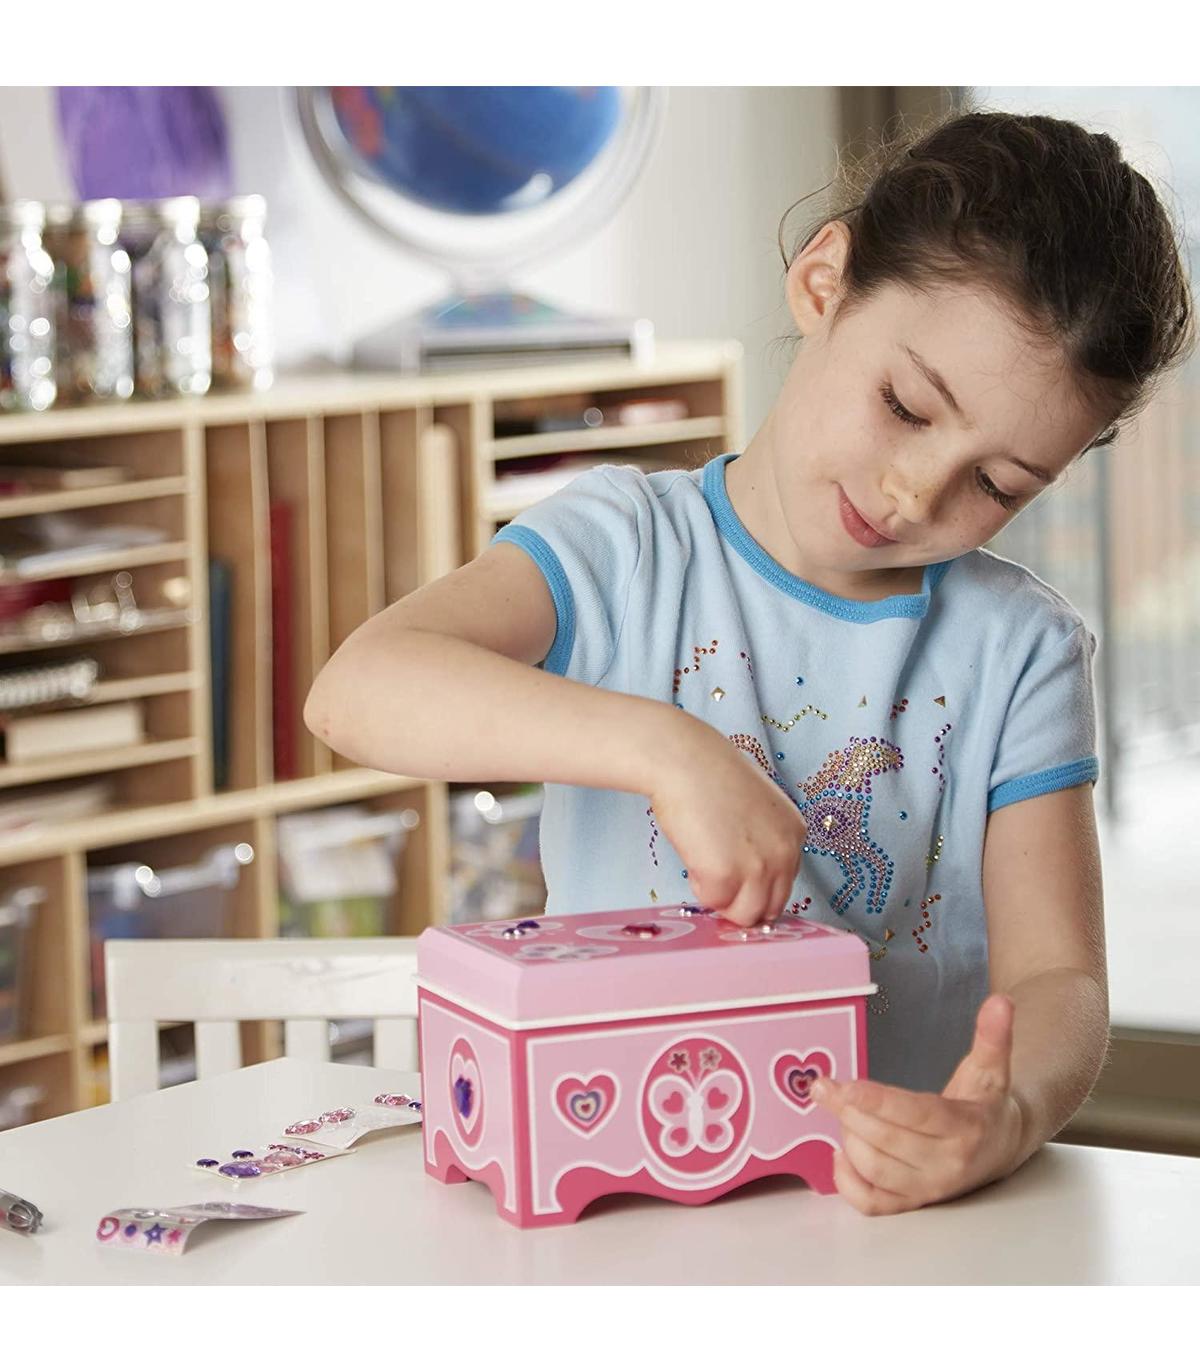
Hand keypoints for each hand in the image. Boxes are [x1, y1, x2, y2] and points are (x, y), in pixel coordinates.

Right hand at [648, 718, 807, 927]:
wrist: (684, 759)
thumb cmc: (709, 775)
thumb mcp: (757, 808)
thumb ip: (762, 842)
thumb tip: (748, 879)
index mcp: (795, 834)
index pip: (783, 887)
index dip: (754, 887)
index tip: (734, 877)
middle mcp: (786, 853)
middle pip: (769, 909)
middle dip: (740, 900)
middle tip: (715, 873)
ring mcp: (759, 867)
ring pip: (744, 915)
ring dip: (720, 896)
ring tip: (704, 860)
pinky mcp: (727, 876)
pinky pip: (712, 902)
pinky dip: (698, 885)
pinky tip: (693, 853)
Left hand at [810, 993, 1025, 1215]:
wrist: (1001, 1148)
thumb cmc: (985, 1103)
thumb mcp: (992, 1067)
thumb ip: (993, 1035)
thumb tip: (1001, 1002)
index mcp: (966, 1127)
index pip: (916, 1115)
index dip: (877, 1102)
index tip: (844, 1085)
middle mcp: (947, 1163)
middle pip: (887, 1142)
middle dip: (848, 1112)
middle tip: (822, 1087)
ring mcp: (929, 1188)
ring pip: (875, 1170)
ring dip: (848, 1138)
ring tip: (840, 1110)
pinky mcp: (913, 1204)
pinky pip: (873, 1204)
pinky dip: (847, 1182)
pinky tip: (839, 1152)